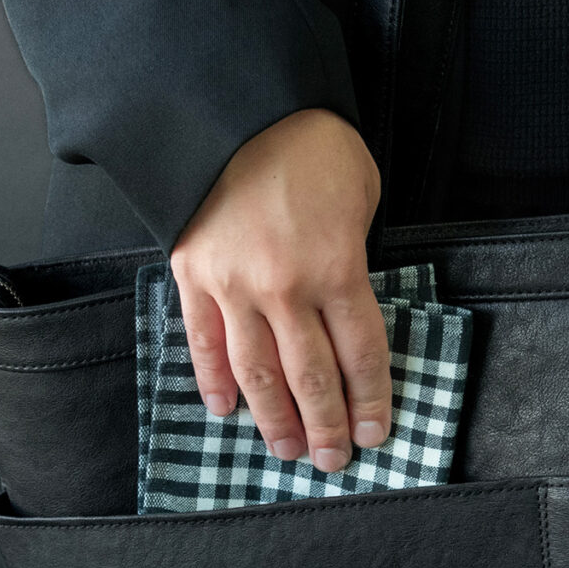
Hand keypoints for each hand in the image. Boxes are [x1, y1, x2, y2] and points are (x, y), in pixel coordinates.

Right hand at [169, 109, 388, 473]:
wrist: (234, 106)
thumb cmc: (309, 143)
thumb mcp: (361, 193)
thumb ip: (355, 254)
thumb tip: (346, 298)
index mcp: (337, 267)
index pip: (361, 353)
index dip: (370, 400)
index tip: (377, 433)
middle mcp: (285, 288)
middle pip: (310, 375)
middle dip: (325, 425)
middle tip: (333, 461)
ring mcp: (233, 285)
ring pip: (257, 371)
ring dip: (274, 418)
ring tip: (288, 450)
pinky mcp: (192, 274)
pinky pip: (202, 341)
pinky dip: (213, 380)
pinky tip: (226, 410)